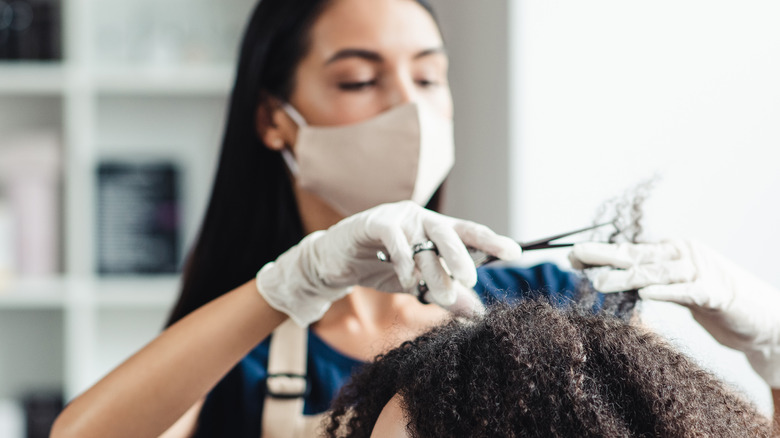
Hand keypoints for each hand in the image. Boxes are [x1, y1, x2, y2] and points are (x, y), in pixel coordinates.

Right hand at [257, 201, 521, 325]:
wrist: (335, 264)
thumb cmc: (380, 269)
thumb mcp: (418, 285)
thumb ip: (447, 295)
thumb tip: (479, 314)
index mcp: (435, 230)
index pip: (469, 233)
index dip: (492, 241)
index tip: (515, 253)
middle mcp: (421, 218)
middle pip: (450, 232)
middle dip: (462, 257)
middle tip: (469, 279)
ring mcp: (398, 217)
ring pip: (424, 238)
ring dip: (433, 267)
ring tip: (436, 292)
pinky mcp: (374, 222)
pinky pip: (394, 238)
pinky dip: (403, 260)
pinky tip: (407, 278)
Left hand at [569, 239, 779, 386]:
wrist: (764, 320)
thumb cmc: (715, 302)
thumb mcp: (677, 288)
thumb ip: (651, 280)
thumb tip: (610, 276)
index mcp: (674, 251)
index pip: (631, 250)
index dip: (601, 252)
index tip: (572, 255)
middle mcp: (685, 255)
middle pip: (637, 254)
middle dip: (603, 255)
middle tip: (574, 257)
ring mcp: (702, 272)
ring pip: (656, 272)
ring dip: (625, 277)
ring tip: (598, 282)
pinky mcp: (716, 294)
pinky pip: (687, 292)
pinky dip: (666, 292)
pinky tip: (645, 294)